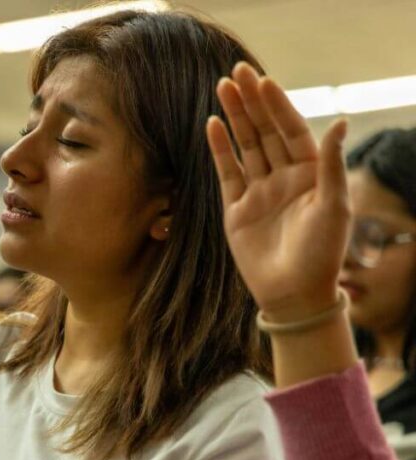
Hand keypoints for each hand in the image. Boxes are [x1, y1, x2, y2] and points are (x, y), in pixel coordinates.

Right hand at [207, 62, 349, 320]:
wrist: (293, 293)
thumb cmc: (321, 254)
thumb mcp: (334, 207)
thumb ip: (332, 164)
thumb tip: (339, 121)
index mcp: (312, 174)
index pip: (291, 130)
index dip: (277, 105)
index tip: (263, 81)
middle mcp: (284, 177)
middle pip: (265, 131)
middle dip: (252, 102)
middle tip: (237, 72)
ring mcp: (259, 191)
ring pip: (245, 146)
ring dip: (235, 117)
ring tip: (223, 88)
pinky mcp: (236, 208)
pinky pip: (227, 172)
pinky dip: (220, 149)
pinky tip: (213, 125)